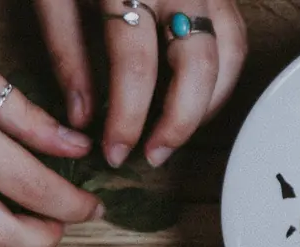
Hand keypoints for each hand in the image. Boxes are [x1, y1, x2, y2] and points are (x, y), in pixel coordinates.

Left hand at [34, 0, 246, 167]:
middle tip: (153, 155)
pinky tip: (196, 98)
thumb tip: (82, 119)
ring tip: (175, 132)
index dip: (127, 117)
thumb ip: (65, 51)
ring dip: (207, 104)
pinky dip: (222, 76)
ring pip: (228, 55)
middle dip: (178, 122)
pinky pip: (234, 37)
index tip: (113, 152)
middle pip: (196, 65)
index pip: (134, 64)